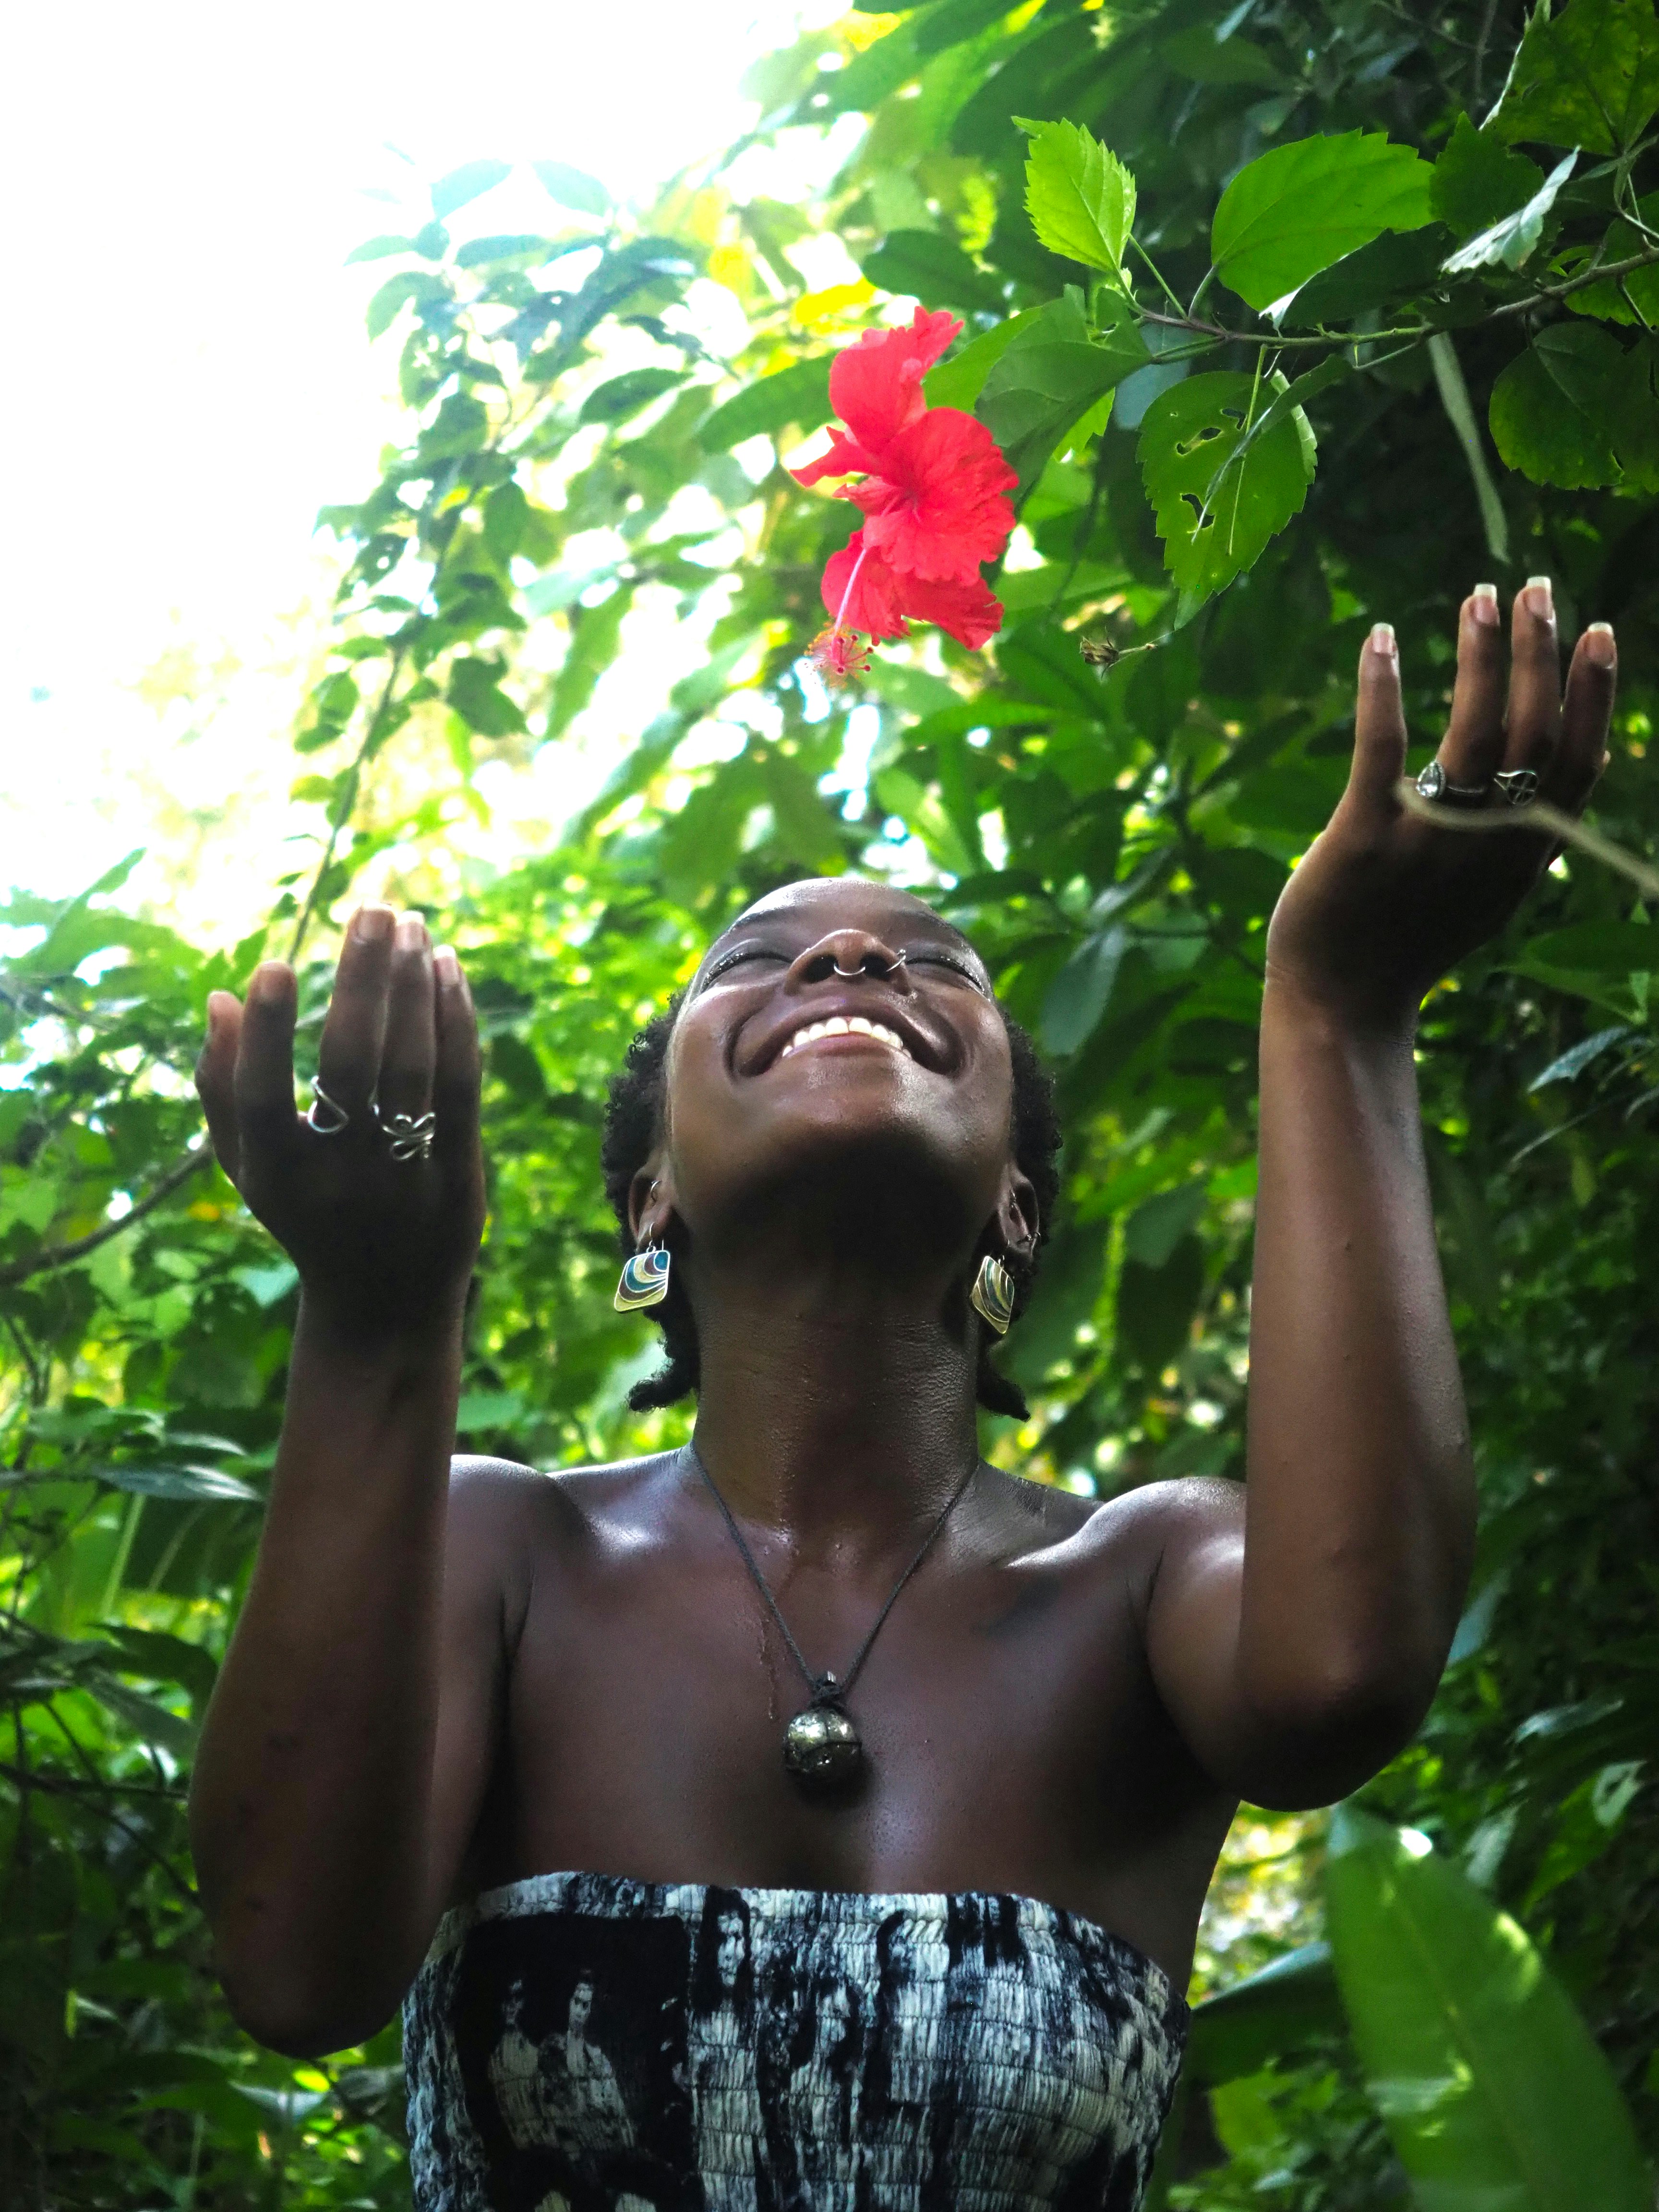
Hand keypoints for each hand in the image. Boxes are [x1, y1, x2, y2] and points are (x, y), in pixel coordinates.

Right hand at [195, 906, 484, 1339]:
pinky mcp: (460, 1174)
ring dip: (415, 986)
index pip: (261, 1096)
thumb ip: (222, 1088)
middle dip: (364, 979)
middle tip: (373, 909)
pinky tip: (448, 971)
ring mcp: (405, 1176)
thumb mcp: (250, 1169)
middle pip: (351, 1064)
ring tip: (414, 926)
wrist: (383, 1305)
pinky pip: (461, 1085)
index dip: (268, 1032)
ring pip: (413, 1066)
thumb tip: (222, 998)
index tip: (278, 963)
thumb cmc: (306, 1216)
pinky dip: (456, 1022)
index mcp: (275, 1175)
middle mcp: (339, 1175)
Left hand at [1266, 580, 1616, 1027]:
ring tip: (1478, 597)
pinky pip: (1382, 750)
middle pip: (1532, 735)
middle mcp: (1486, 846)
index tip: (1598, 632)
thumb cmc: (1409, 943)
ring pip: (1473, 735)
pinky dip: (1384, 689)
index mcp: (1521, 856)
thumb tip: (1583, 769)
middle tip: (1532, 588)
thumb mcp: (1487, 895)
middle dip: (1539, 654)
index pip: (1576, 764)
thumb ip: (1526, 838)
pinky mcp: (1364, 840)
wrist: (1340, 1006)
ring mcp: (1427, 842)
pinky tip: (1381, 638)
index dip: (1593, 696)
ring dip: (1480, 657)